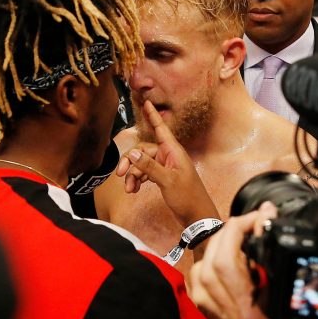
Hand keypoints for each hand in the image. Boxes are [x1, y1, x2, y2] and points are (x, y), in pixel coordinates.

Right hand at [116, 100, 219, 223]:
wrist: (196, 216)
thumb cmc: (188, 197)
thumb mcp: (167, 181)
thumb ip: (149, 166)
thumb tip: (132, 153)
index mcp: (173, 152)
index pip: (160, 128)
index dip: (152, 115)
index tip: (146, 102)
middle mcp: (169, 156)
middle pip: (143, 150)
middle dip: (131, 161)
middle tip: (121, 175)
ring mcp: (166, 167)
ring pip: (142, 163)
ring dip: (133, 174)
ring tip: (129, 189)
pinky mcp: (163, 177)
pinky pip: (146, 172)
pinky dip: (138, 180)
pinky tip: (134, 189)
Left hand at [189, 201, 317, 318]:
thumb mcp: (316, 304)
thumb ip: (311, 274)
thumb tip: (308, 242)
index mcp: (253, 306)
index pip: (230, 260)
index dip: (243, 230)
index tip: (264, 216)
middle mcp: (230, 309)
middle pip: (212, 259)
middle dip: (230, 231)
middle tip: (253, 221)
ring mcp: (220, 314)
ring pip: (201, 270)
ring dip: (217, 246)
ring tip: (239, 235)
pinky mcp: (216, 318)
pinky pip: (199, 285)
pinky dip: (206, 265)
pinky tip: (223, 259)